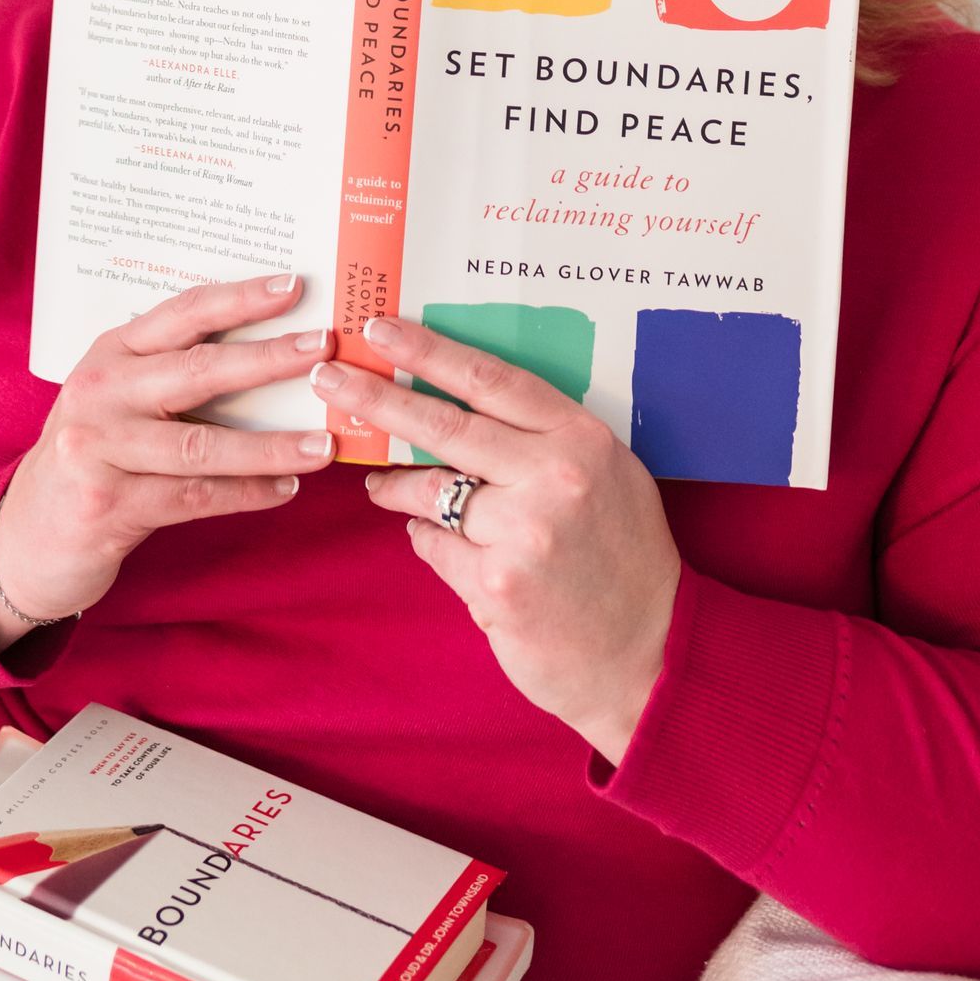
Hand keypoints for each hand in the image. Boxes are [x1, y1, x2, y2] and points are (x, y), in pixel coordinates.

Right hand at [0, 273, 334, 651]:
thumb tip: (272, 354)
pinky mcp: (107, 505)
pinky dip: (244, 493)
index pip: (181, 314)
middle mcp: (100, 393)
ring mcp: (99, 449)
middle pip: (197, 370)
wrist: (24, 538)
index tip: (294, 286)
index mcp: (109, 354)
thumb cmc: (92, 457)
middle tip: (323, 348)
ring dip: (270, 445)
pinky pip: (193, 496)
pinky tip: (284, 490)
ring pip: (202, 443)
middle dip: (268, 358)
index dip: (239, 298)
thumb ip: (172, 375)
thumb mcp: (118, 400)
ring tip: (323, 446)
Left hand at [311, 315, 680, 765]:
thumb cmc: (623, 557)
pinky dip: (427, 541)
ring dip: (395, 487)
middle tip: (329, 378)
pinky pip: (434, 546)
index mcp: (581, 439)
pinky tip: (438, 543)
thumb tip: (465, 401)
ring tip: (379, 485)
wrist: (650, 651)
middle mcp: (554, 477)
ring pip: (429, 492)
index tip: (383, 329)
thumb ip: (545, 439)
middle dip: (376, 396)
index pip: (491, 380)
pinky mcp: (497, 584)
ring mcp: (524, 533)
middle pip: (444, 424)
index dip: (430, 350)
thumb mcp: (607, 476)